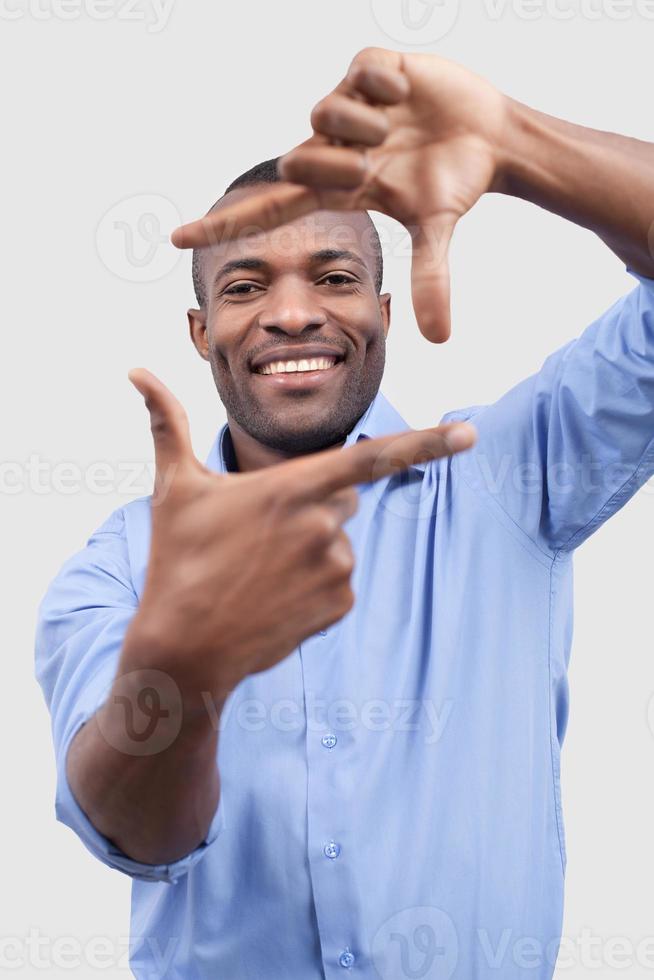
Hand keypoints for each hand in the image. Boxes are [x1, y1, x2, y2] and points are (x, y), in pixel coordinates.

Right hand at [120, 368, 475, 706]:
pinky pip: (340, 579)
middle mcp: (322, 526)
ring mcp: (335, 569)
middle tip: (261, 533)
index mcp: (290, 488)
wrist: (185, 650)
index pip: (370, 456)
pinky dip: (315, 584)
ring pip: (340, 540)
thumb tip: (135, 370)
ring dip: (312, 547)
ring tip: (261, 571)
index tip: (469, 435)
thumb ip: (166, 423)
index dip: (426, 443)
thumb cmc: (177, 561)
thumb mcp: (174, 489)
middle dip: (315, 504)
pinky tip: (275, 597)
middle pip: (344, 497)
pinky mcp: (340, 605)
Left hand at [172, 48, 506, 342]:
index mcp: (336, 188)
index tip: (175, 239)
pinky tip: (407, 93)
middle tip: (375, 163)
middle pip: (294, 161)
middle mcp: (331, 148)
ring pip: (323, 114)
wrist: (489, 135)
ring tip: (398, 126)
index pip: (267, 210)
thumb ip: (431, 279)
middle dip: (337, 167)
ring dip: (367, 126)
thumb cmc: (452, 182)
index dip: (223, 224)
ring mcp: (347, 107)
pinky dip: (388, 84)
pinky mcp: (369, 67)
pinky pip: (361, 71)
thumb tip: (439, 339)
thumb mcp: (436, 228)